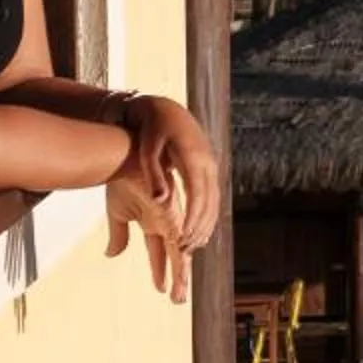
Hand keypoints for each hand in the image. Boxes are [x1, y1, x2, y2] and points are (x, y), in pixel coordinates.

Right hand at [104, 167, 186, 302]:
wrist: (124, 161)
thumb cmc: (123, 180)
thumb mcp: (117, 214)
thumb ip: (118, 236)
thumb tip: (112, 256)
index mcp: (153, 223)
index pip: (158, 253)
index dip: (159, 270)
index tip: (161, 289)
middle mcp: (166, 223)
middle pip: (174, 256)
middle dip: (176, 277)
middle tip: (178, 299)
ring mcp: (171, 219)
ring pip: (180, 252)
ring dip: (180, 273)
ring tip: (179, 294)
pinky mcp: (173, 213)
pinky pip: (180, 238)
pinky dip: (181, 254)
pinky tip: (182, 269)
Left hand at [125, 96, 224, 258]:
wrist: (167, 109)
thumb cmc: (153, 129)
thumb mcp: (148, 149)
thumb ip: (153, 175)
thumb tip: (159, 201)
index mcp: (193, 158)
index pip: (197, 194)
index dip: (192, 219)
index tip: (182, 240)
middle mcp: (207, 163)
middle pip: (209, 202)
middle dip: (199, 229)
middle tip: (184, 252)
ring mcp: (211, 166)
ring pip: (214, 202)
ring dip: (205, 226)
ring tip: (192, 248)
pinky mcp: (208, 169)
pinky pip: (211, 197)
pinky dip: (206, 216)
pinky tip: (197, 231)